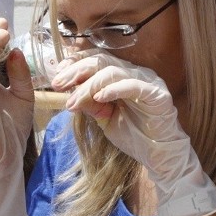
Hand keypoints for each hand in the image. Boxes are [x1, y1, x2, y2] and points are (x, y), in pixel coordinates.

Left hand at [53, 53, 215, 215]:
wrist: (159, 157)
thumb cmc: (134, 135)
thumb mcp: (104, 118)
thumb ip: (90, 103)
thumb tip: (68, 92)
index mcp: (123, 75)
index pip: (96, 59)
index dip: (75, 63)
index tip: (56, 77)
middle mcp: (135, 73)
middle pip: (101, 61)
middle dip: (75, 72)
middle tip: (57, 85)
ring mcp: (148, 81)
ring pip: (112, 71)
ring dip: (88, 85)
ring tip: (72, 101)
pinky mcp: (157, 95)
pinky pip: (133, 85)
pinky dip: (113, 89)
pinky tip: (98, 97)